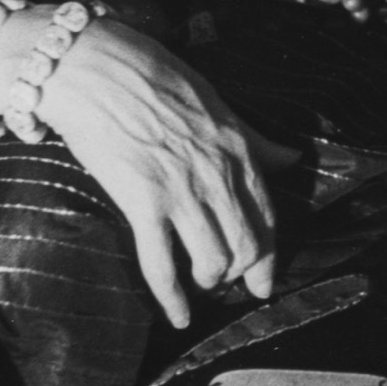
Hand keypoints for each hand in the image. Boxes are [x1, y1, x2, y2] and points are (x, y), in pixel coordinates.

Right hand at [0, 11, 274, 325]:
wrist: (94, 69)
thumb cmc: (151, 76)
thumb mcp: (216, 103)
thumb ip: (254, 138)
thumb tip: (292, 157)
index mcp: (238, 148)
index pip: (267, 213)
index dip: (269, 253)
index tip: (265, 278)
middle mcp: (217, 174)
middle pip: (246, 244)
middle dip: (243, 274)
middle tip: (232, 288)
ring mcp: (182, 191)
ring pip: (214, 259)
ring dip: (210, 280)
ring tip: (200, 285)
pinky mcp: (143, 203)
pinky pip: (162, 265)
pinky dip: (172, 298)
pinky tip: (177, 316)